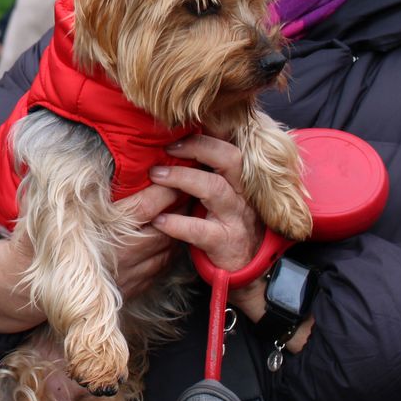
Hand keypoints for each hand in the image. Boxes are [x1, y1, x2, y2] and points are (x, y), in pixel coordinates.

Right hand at [0, 182, 182, 333]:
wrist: (27, 288)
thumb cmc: (36, 242)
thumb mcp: (43, 209)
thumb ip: (57, 185)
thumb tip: (52, 151)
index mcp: (106, 231)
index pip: (149, 206)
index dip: (166, 187)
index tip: (173, 170)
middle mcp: (124, 254)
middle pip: (167, 226)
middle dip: (180, 204)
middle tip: (188, 182)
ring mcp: (132, 274)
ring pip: (169, 247)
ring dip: (179, 225)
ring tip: (185, 203)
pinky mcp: (133, 287)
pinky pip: (162, 265)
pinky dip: (171, 247)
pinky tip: (170, 231)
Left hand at [147, 134, 265, 275]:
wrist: (244, 269)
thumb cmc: (224, 225)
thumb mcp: (222, 197)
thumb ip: (207, 174)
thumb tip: (175, 147)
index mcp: (239, 181)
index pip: (230, 147)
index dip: (207, 136)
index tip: (180, 131)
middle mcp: (242, 195)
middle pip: (229, 159)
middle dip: (198, 148)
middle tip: (168, 148)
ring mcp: (235, 218)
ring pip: (214, 189)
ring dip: (182, 178)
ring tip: (156, 175)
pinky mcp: (225, 242)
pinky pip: (200, 230)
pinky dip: (177, 223)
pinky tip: (159, 220)